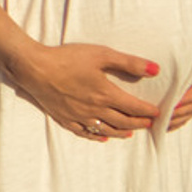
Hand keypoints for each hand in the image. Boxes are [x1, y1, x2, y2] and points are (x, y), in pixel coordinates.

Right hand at [14, 41, 163, 141]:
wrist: (34, 68)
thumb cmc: (66, 58)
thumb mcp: (101, 54)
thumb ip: (129, 63)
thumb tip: (155, 70)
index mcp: (105, 94)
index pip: (134, 107)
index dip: (148, 111)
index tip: (157, 112)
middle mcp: (95, 109)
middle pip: (123, 121)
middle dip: (138, 123)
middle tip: (148, 124)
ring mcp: (79, 116)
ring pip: (106, 130)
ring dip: (122, 132)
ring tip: (131, 132)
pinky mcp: (64, 118)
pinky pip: (84, 132)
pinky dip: (97, 136)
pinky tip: (102, 137)